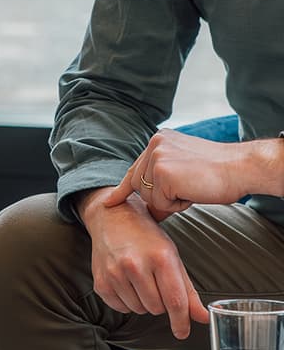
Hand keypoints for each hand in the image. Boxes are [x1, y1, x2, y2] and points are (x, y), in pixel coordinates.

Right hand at [78, 187, 207, 338]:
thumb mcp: (171, 255)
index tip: (182, 332)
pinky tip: (125, 281)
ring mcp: (115, 273)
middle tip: (154, 280)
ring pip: (139, 310)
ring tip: (138, 278)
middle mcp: (135, 264)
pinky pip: (121, 308)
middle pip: (157, 308)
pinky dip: (126, 300)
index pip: (175, 301)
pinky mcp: (101, 282)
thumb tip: (203, 317)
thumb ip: (188, 290)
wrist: (111, 218)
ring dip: (143, 301)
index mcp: (159, 257)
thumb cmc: (145, 236)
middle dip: (160, 301)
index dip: (181, 322)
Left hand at [104, 129, 282, 218]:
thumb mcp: (184, 170)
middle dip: (159, 198)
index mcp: (159, 140)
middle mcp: (154, 144)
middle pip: (138, 186)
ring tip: (192, 188)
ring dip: (170, 202)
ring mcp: (156, 156)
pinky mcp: (162, 171)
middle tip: (187, 191)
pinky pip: (160, 203)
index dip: (122, 189)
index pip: (135, 168)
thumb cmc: (218, 173)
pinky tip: (193, 191)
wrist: (241, 168)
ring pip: (148, 196)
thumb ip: (163, 180)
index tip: (109, 203)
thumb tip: (148, 210)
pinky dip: (176, 205)